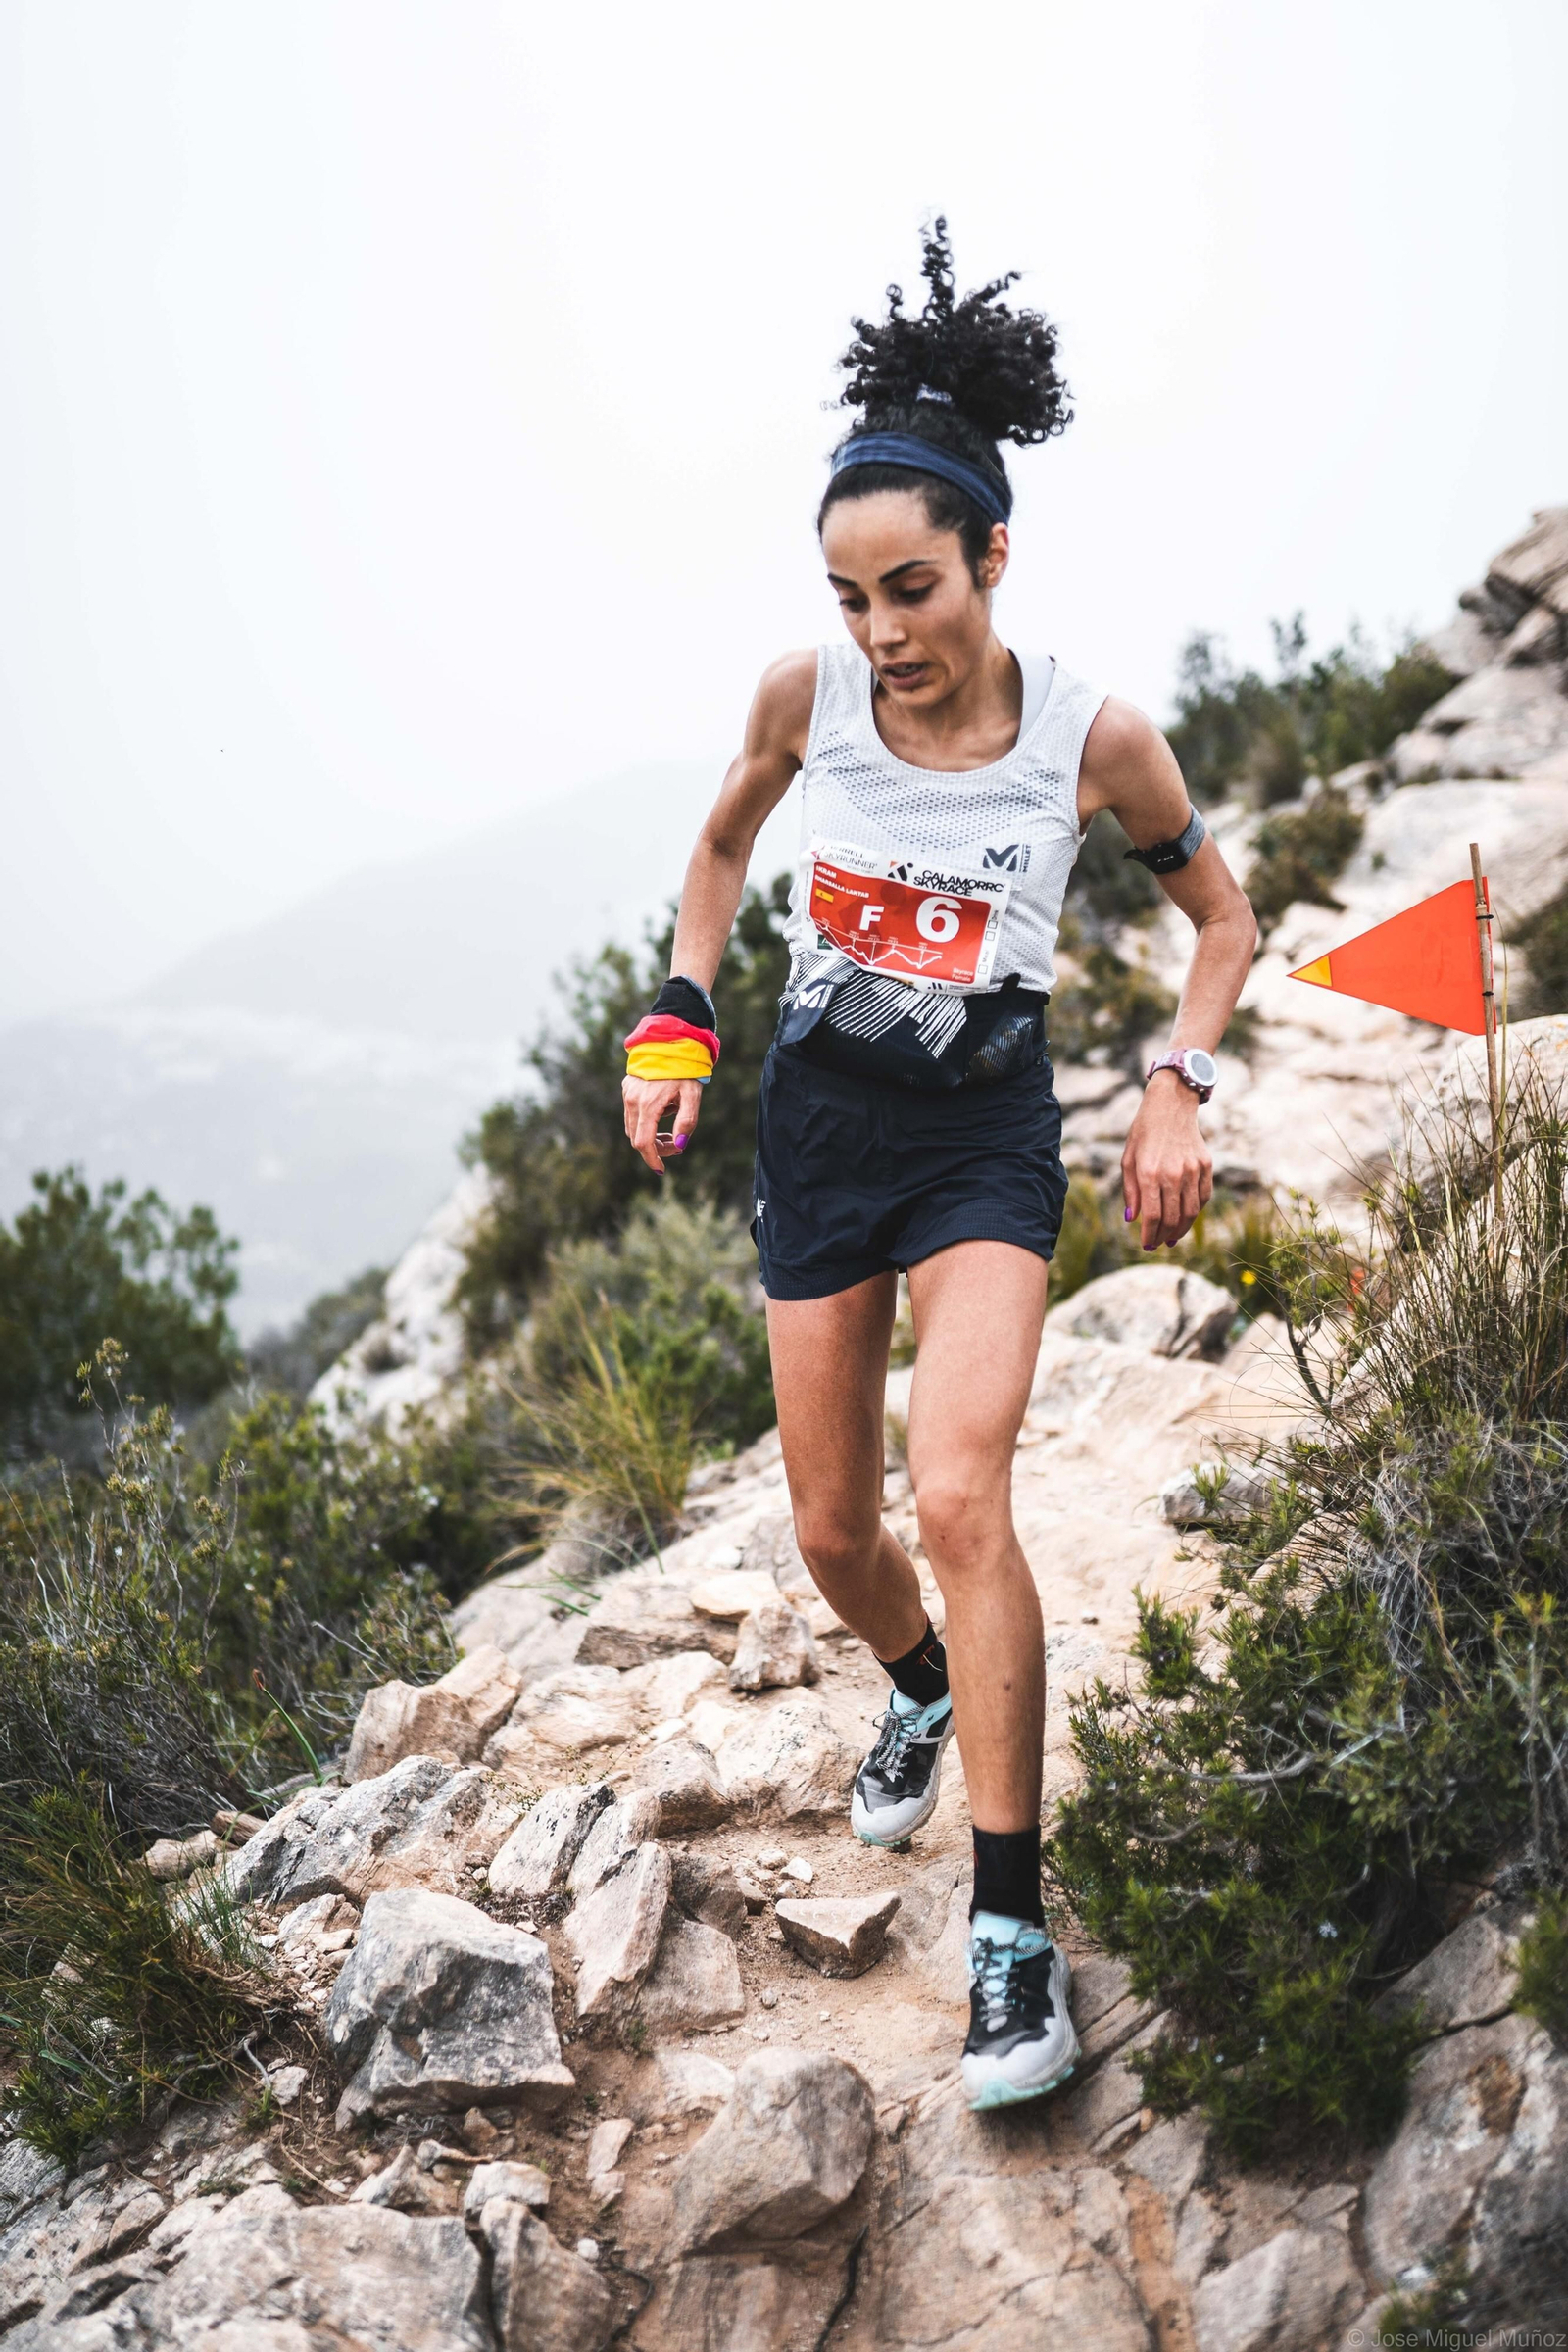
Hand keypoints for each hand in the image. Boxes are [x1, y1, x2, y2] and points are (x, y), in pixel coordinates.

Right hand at [622, 1076, 704, 1174]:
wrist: (671, 1041)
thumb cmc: (685, 1070)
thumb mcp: (692, 1096)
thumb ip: (687, 1122)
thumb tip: (680, 1144)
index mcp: (648, 1105)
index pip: (644, 1143)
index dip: (652, 1159)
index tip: (661, 1170)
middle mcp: (633, 1100)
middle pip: (637, 1138)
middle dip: (656, 1148)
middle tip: (677, 1145)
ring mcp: (628, 1094)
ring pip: (633, 1128)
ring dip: (651, 1136)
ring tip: (672, 1132)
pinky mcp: (628, 1088)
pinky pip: (632, 1114)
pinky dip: (646, 1122)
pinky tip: (664, 1112)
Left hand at [1121, 1072, 1212, 1249]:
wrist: (1170, 1106)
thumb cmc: (1144, 1134)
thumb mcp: (1128, 1160)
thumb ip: (1130, 1191)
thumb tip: (1132, 1219)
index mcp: (1149, 1173)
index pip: (1152, 1216)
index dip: (1149, 1235)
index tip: (1146, 1244)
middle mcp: (1173, 1173)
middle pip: (1172, 1218)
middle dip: (1163, 1236)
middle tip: (1157, 1244)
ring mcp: (1192, 1170)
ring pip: (1190, 1212)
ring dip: (1181, 1230)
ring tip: (1172, 1237)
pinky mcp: (1206, 1166)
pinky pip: (1203, 1197)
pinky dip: (1195, 1212)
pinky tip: (1185, 1217)